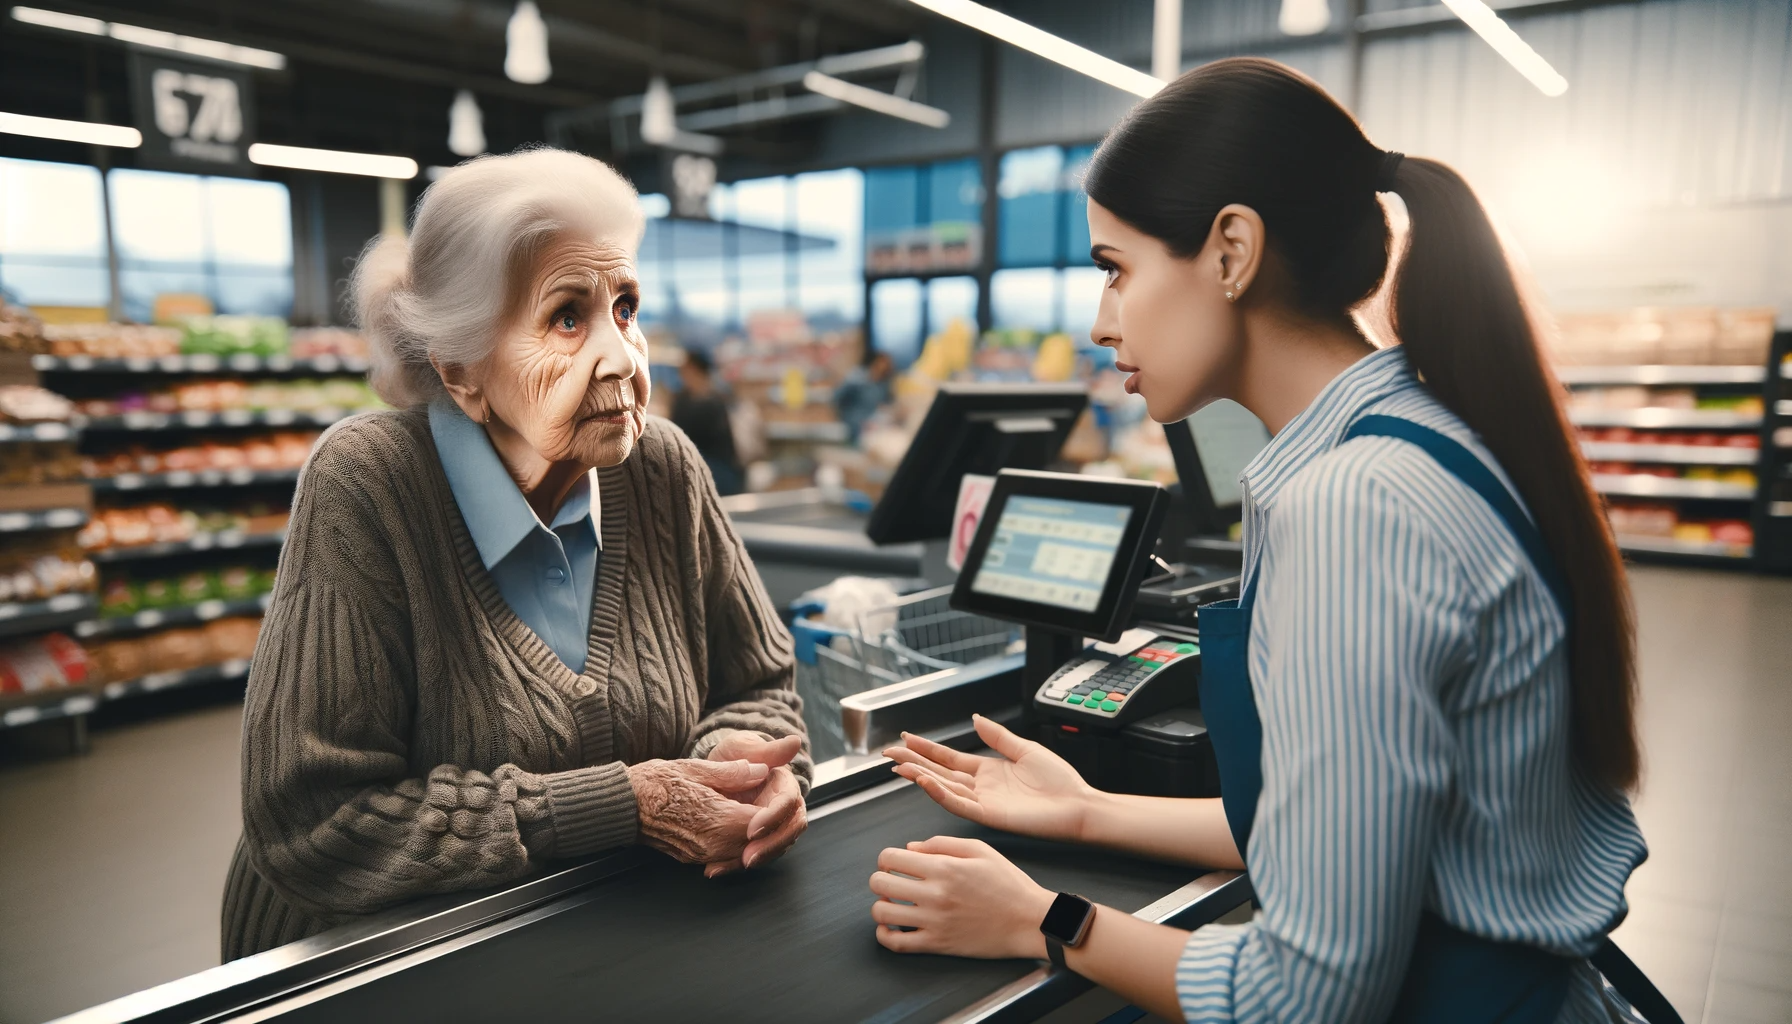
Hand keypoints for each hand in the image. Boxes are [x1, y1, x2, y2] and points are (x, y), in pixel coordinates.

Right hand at [627, 758, 766, 863]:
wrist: (622, 806)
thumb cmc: (654, 784)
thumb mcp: (695, 768)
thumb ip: (732, 772)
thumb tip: (761, 770)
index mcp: (714, 819)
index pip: (761, 823)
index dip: (775, 811)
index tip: (778, 795)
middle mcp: (711, 844)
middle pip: (757, 844)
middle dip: (770, 827)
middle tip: (775, 805)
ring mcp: (702, 855)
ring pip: (744, 854)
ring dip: (756, 837)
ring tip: (760, 814)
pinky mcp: (694, 858)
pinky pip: (727, 857)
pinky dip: (739, 844)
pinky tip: (739, 826)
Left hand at [702, 733, 807, 876]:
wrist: (719, 768)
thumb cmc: (735, 754)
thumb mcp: (744, 746)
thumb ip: (767, 750)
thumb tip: (795, 742)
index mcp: (785, 786)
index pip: (787, 804)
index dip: (773, 818)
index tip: (753, 829)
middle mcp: (784, 810)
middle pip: (788, 832)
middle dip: (769, 848)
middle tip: (747, 858)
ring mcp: (772, 827)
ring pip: (773, 849)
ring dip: (753, 860)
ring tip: (723, 867)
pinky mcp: (756, 840)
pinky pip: (751, 855)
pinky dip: (733, 865)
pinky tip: (713, 869)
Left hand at [869, 835, 1055, 958]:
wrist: (1029, 922)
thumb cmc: (1009, 884)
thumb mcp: (980, 850)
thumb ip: (941, 843)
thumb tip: (910, 848)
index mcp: (944, 868)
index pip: (890, 858)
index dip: (887, 858)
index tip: (895, 862)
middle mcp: (934, 895)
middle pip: (880, 883)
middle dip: (881, 878)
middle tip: (893, 881)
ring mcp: (934, 922)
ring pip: (882, 913)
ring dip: (882, 904)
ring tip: (893, 902)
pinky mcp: (938, 945)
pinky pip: (896, 943)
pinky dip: (884, 935)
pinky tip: (891, 926)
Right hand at [885, 715, 1096, 841]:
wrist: (1078, 805)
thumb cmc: (1059, 781)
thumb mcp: (1025, 749)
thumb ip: (997, 736)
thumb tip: (976, 718)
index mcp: (987, 771)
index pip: (949, 759)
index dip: (927, 749)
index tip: (906, 738)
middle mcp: (980, 787)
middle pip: (938, 772)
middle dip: (913, 762)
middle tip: (889, 753)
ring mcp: (983, 802)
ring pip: (943, 788)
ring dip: (919, 776)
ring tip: (899, 766)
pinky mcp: (989, 816)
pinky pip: (959, 804)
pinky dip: (940, 794)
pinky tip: (925, 782)